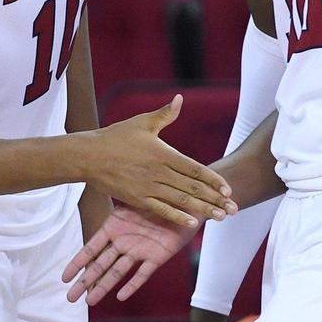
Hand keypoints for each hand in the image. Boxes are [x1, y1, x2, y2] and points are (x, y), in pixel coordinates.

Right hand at [62, 204, 194, 303]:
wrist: (184, 205)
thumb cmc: (156, 196)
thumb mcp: (132, 195)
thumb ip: (115, 197)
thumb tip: (92, 182)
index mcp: (114, 227)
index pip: (91, 248)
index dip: (78, 262)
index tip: (63, 277)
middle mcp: (123, 242)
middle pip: (100, 265)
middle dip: (85, 281)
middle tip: (69, 298)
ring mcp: (138, 251)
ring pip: (117, 272)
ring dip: (104, 286)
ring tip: (89, 302)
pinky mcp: (156, 257)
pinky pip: (143, 273)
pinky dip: (132, 284)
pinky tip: (121, 296)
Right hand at [86, 95, 237, 226]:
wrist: (88, 156)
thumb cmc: (115, 136)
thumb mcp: (142, 122)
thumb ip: (165, 114)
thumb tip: (180, 98)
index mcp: (163, 153)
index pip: (194, 168)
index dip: (212, 180)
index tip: (227, 189)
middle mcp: (159, 171)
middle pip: (192, 187)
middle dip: (214, 199)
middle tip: (234, 209)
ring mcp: (148, 187)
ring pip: (181, 200)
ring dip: (202, 209)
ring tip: (220, 217)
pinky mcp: (137, 199)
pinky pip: (161, 210)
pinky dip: (177, 217)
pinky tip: (191, 223)